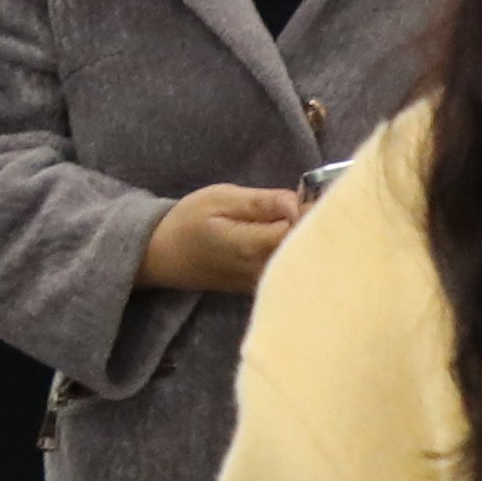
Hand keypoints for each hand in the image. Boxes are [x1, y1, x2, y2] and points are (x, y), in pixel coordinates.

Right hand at [137, 183, 306, 296]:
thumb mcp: (221, 200)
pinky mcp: (262, 287)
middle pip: (309, 250)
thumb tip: (298, 202)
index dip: (315, 211)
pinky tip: (295, 237)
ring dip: (310, 241)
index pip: (304, 230)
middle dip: (318, 226)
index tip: (316, 193)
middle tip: (316, 202)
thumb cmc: (189, 222)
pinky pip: (291, 271)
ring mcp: (264, 283)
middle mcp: (264, 270)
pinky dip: (299, 254)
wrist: (163, 257)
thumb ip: (262, 202)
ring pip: (302, 262)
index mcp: (253, 246)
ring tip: (307, 217)